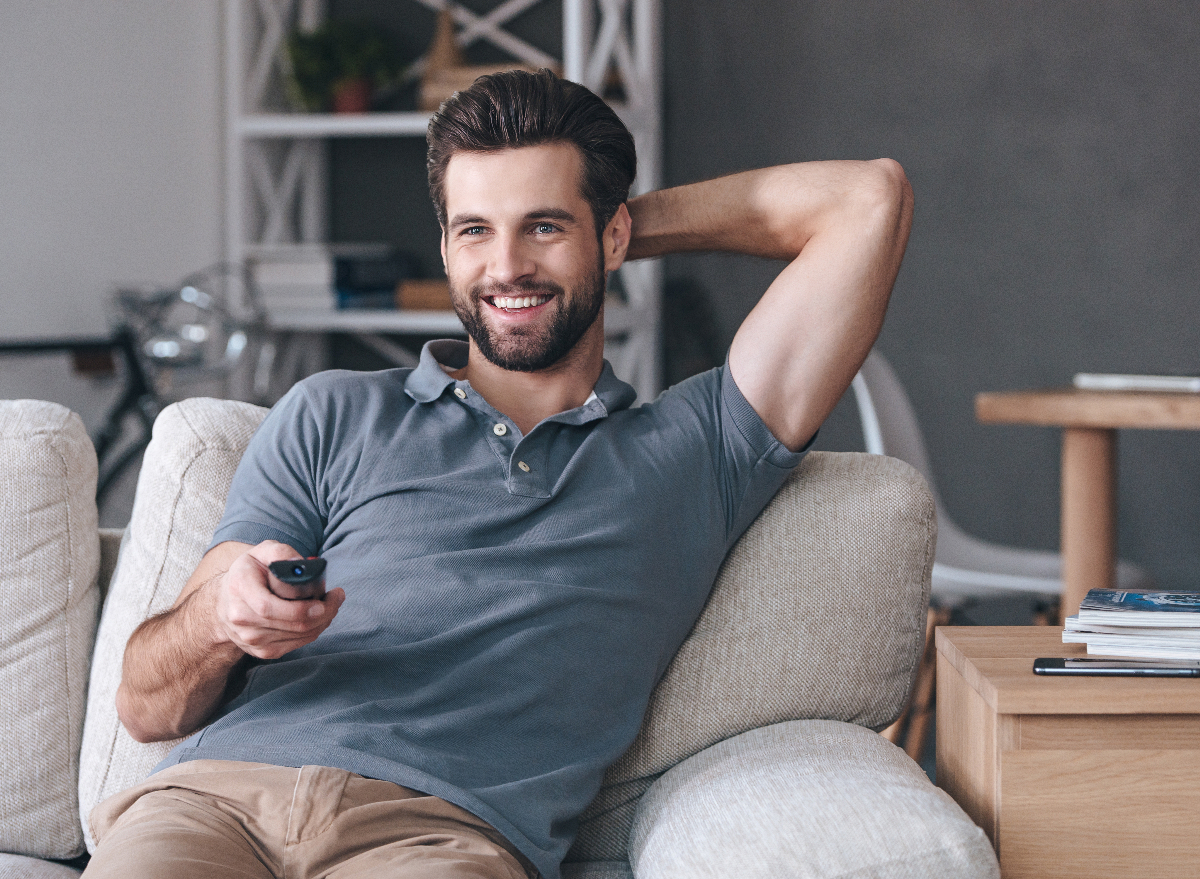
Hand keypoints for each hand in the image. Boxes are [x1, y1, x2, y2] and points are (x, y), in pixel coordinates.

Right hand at [209, 541, 344, 659]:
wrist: (224, 602)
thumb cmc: (248, 573)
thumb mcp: (261, 552)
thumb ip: (280, 552)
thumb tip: (301, 563)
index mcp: (239, 589)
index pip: (270, 608)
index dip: (301, 609)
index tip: (324, 600)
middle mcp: (241, 619)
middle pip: (292, 625)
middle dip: (324, 612)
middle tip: (338, 597)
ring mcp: (251, 639)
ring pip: (299, 636)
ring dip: (322, 621)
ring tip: (330, 604)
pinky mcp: (261, 652)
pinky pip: (296, 644)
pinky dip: (313, 631)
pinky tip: (318, 618)